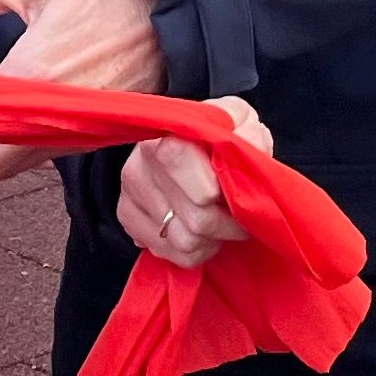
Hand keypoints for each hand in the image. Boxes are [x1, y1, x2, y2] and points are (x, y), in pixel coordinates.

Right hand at [119, 95, 270, 266]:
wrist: (182, 141)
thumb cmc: (214, 134)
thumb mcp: (238, 121)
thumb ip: (248, 133)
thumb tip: (249, 147)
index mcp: (168, 138)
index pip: (201, 188)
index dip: (225, 198)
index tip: (239, 196)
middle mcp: (140, 166)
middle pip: (196, 220)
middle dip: (227, 224)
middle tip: (239, 216)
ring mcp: (129, 195)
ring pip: (185, 242)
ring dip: (212, 239)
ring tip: (219, 222)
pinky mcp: (127, 217)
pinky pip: (171, 254)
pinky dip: (195, 250)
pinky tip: (200, 231)